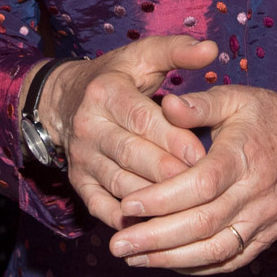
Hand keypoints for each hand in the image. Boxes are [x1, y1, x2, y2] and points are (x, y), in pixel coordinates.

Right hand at [32, 36, 217, 232]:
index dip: (172, 138)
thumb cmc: (118, 77)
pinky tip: (154, 227)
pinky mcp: (78, 181)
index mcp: (105, 92)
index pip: (141, 118)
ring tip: (185, 210)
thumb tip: (211, 49)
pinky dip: (126, 220)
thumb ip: (177, 51)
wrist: (65, 100)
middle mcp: (88, 125)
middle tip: (200, 186)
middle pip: (131, 154)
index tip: (201, 154)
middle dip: (166, 172)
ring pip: (120, 183)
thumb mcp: (143, 56)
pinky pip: (102, 206)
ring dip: (152, 200)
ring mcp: (81, 157)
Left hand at [109, 76, 276, 272]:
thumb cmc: (270, 114)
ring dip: (172, 260)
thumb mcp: (237, 98)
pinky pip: (233, 260)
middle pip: (203, 225)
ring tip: (133, 260)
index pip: (199, 185)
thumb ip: (199, 104)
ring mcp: (266, 219)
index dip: (161, 199)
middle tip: (116, 245)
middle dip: (156, 239)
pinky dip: (199, 267)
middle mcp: (257, 193)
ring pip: (217, 250)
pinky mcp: (270, 235)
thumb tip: (164, 105)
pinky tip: (167, 263)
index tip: (125, 206)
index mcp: (244, 156)